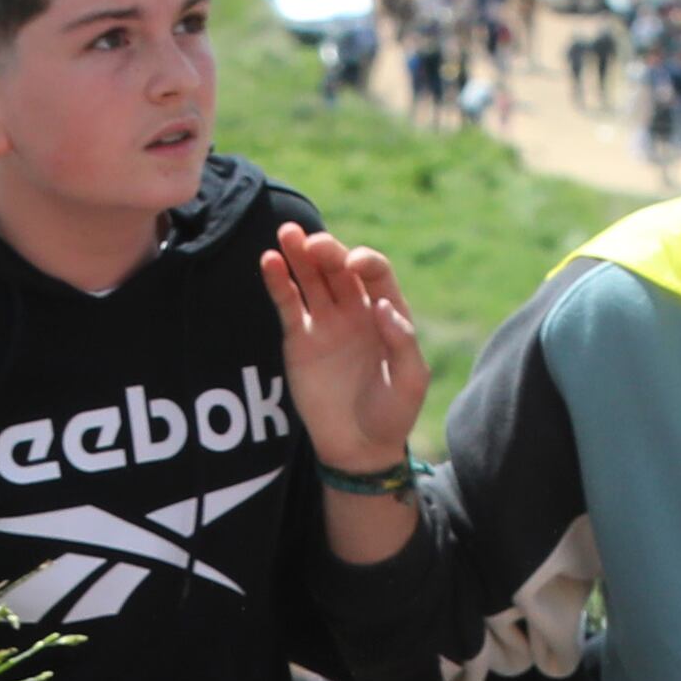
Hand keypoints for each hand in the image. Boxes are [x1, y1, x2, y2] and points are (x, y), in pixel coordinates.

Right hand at [263, 223, 430, 473]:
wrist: (359, 447)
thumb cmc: (392, 415)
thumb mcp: (411, 381)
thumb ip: (403, 342)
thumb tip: (382, 306)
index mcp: (387, 313)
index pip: (376, 273)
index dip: (365, 261)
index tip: (354, 264)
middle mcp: (355, 310)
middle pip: (339, 268)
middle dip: (327, 251)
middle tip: (313, 243)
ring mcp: (325, 321)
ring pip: (310, 277)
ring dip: (299, 254)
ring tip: (287, 233)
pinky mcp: (299, 337)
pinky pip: (287, 302)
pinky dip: (278, 281)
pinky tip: (269, 260)